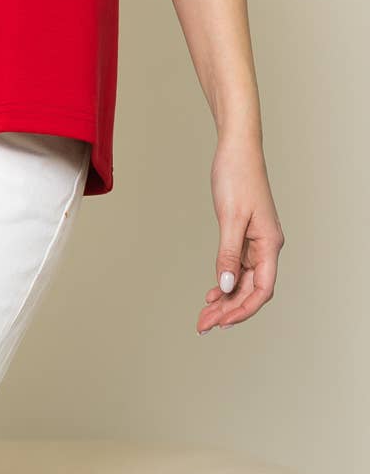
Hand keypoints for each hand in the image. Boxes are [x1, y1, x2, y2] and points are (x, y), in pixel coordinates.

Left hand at [198, 131, 283, 334]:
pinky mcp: (245, 233)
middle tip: (203, 324)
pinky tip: (213, 291)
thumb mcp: (230, 217)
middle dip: (229, 309)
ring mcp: (256, 241)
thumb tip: (227, 285)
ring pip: (243, 280)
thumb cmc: (237, 176)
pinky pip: (238, 265)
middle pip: (251, 289)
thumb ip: (228, 253)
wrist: (237, 148)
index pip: (262, 290)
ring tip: (204, 314)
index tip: (221, 322)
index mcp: (269, 244)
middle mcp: (266, 246)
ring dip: (225, 298)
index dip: (243, 310)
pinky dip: (225, 280)